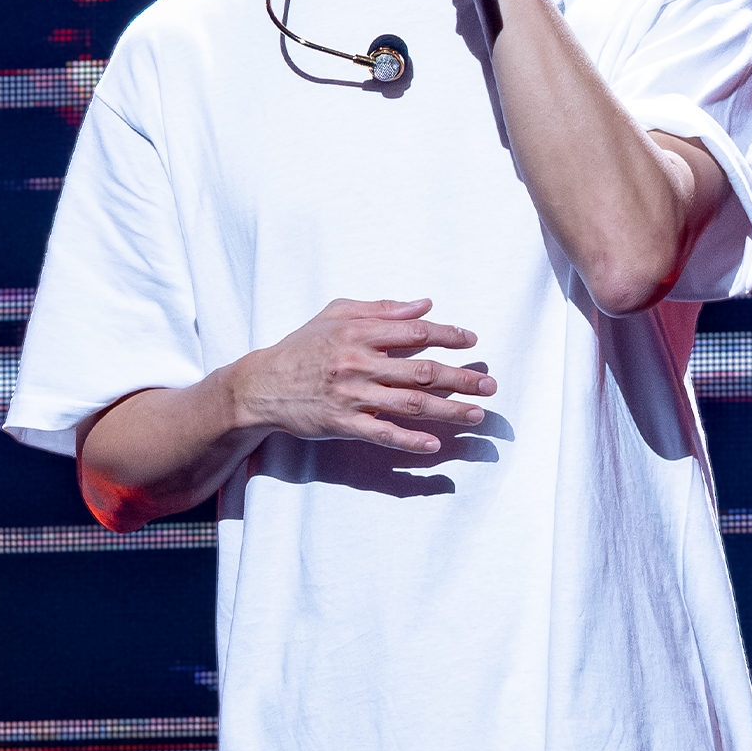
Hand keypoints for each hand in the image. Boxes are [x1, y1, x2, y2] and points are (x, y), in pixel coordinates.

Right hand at [229, 297, 496, 453]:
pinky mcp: (343, 424)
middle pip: (422, 371)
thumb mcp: (336, 314)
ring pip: (410, 404)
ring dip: (448, 411)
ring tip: (477, 415)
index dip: (448, 335)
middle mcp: (359, 363)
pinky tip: (434, 445)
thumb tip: (424, 305)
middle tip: (490, 385)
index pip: (415, 332)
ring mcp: (352, 396)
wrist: (261, 386)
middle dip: (461, 378)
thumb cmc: (302, 346)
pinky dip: (410, 440)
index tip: (472, 341)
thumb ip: (381, 309)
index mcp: (358, 333)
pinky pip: (383, 434)